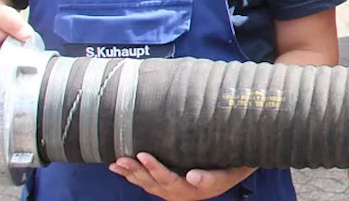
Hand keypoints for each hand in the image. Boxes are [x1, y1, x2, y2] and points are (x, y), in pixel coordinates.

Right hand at [0, 4, 33, 81]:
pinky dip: (26, 72)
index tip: (28, 77)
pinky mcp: (6, 67)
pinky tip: (36, 68)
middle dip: (22, 80)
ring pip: (13, 80)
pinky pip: (17, 73)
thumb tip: (26, 35)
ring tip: (39, 72)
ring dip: (26, 77)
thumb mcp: (3, 16)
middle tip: (39, 74)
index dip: (12, 81)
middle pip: (6, 83)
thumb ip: (14, 24)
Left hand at [110, 153, 254, 200]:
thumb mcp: (225, 175)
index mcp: (188, 191)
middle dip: (135, 171)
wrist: (233, 174)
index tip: (143, 154)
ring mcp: (169, 191)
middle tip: (121, 160)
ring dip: (130, 174)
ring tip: (115, 164)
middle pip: (151, 183)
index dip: (154, 167)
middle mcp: (175, 193)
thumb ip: (210, 177)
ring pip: (146, 184)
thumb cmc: (230, 171)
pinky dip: (134, 176)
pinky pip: (147, 183)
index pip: (168, 179)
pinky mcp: (167, 186)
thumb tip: (192, 176)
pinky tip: (124, 170)